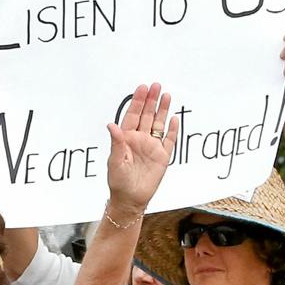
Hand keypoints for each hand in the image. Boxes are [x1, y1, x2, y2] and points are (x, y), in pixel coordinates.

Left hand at [102, 83, 173, 211]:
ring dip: (162, 110)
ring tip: (167, 95)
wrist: (131, 200)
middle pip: (147, 116)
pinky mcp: (162, 157)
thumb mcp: (115, 162)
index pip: (133, 115)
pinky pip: (169, 140)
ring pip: (158, 124)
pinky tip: (174, 119)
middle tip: (156, 85)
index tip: (142, 88)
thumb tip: (111, 125)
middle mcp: (140, 140)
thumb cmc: (119, 182)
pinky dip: (172, 130)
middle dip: (151, 100)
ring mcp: (152, 147)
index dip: (138, 102)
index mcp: (126, 139)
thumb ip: (116, 143)